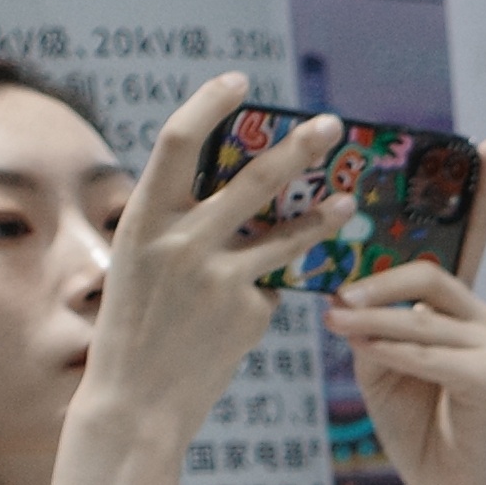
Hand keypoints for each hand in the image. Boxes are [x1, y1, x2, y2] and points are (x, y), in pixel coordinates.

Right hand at [80, 77, 351, 449]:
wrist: (135, 403)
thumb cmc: (136, 328)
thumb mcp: (141, 263)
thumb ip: (180, 224)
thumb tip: (241, 192)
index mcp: (143, 217)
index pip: (178, 140)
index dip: (210, 102)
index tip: (241, 81)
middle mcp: (180, 240)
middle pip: (253, 177)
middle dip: (299, 147)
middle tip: (333, 124)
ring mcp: (218, 276)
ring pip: (287, 233)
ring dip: (323, 216)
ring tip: (350, 202)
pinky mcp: (249, 312)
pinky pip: (273, 287)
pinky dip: (268, 293)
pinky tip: (245, 318)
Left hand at [323, 165, 485, 484]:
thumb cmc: (411, 421)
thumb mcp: (376, 359)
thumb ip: (368, 321)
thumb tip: (345, 295)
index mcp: (455, 304)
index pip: (466, 238)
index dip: (479, 192)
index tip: (485, 145)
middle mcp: (480, 315)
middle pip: (428, 272)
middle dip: (377, 284)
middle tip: (336, 301)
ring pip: (421, 312)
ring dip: (373, 321)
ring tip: (339, 329)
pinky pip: (430, 350)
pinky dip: (393, 352)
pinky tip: (367, 356)